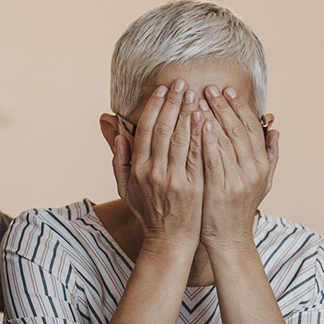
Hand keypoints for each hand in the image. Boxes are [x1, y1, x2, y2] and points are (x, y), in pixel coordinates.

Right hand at [113, 80, 204, 256]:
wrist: (170, 240)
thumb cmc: (149, 212)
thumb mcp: (126, 188)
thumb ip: (119, 161)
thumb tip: (117, 135)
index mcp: (138, 169)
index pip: (145, 130)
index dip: (154, 107)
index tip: (162, 90)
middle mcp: (155, 172)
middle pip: (164, 129)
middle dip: (173, 103)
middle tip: (181, 83)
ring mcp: (175, 179)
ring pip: (182, 139)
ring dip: (188, 113)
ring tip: (196, 94)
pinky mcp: (194, 186)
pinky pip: (198, 155)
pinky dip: (201, 135)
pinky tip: (206, 118)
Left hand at [197, 86, 277, 249]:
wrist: (229, 238)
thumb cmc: (238, 207)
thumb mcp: (261, 182)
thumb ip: (270, 155)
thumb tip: (275, 129)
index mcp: (262, 165)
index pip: (251, 128)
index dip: (240, 107)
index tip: (228, 90)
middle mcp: (253, 169)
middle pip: (238, 129)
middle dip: (223, 106)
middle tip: (210, 87)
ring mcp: (237, 179)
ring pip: (225, 139)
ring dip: (213, 116)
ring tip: (200, 98)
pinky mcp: (220, 187)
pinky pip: (214, 157)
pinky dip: (208, 138)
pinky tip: (200, 123)